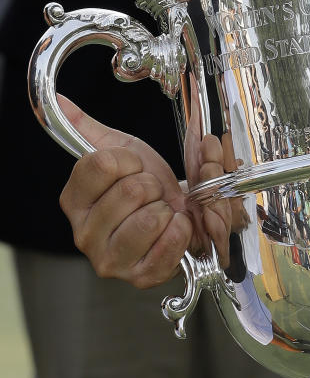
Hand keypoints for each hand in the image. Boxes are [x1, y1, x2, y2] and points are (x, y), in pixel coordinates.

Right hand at [58, 94, 231, 287]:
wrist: (177, 212)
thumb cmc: (148, 185)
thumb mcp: (121, 150)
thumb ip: (87, 128)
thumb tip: (60, 101)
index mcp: (74, 201)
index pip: (102, 164)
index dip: (129, 160)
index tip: (134, 168)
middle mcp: (84, 235)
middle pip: (132, 190)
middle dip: (153, 185)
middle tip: (152, 195)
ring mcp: (111, 260)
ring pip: (151, 217)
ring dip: (166, 208)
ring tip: (161, 212)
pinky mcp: (141, 276)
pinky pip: (170, 241)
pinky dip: (182, 228)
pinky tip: (175, 227)